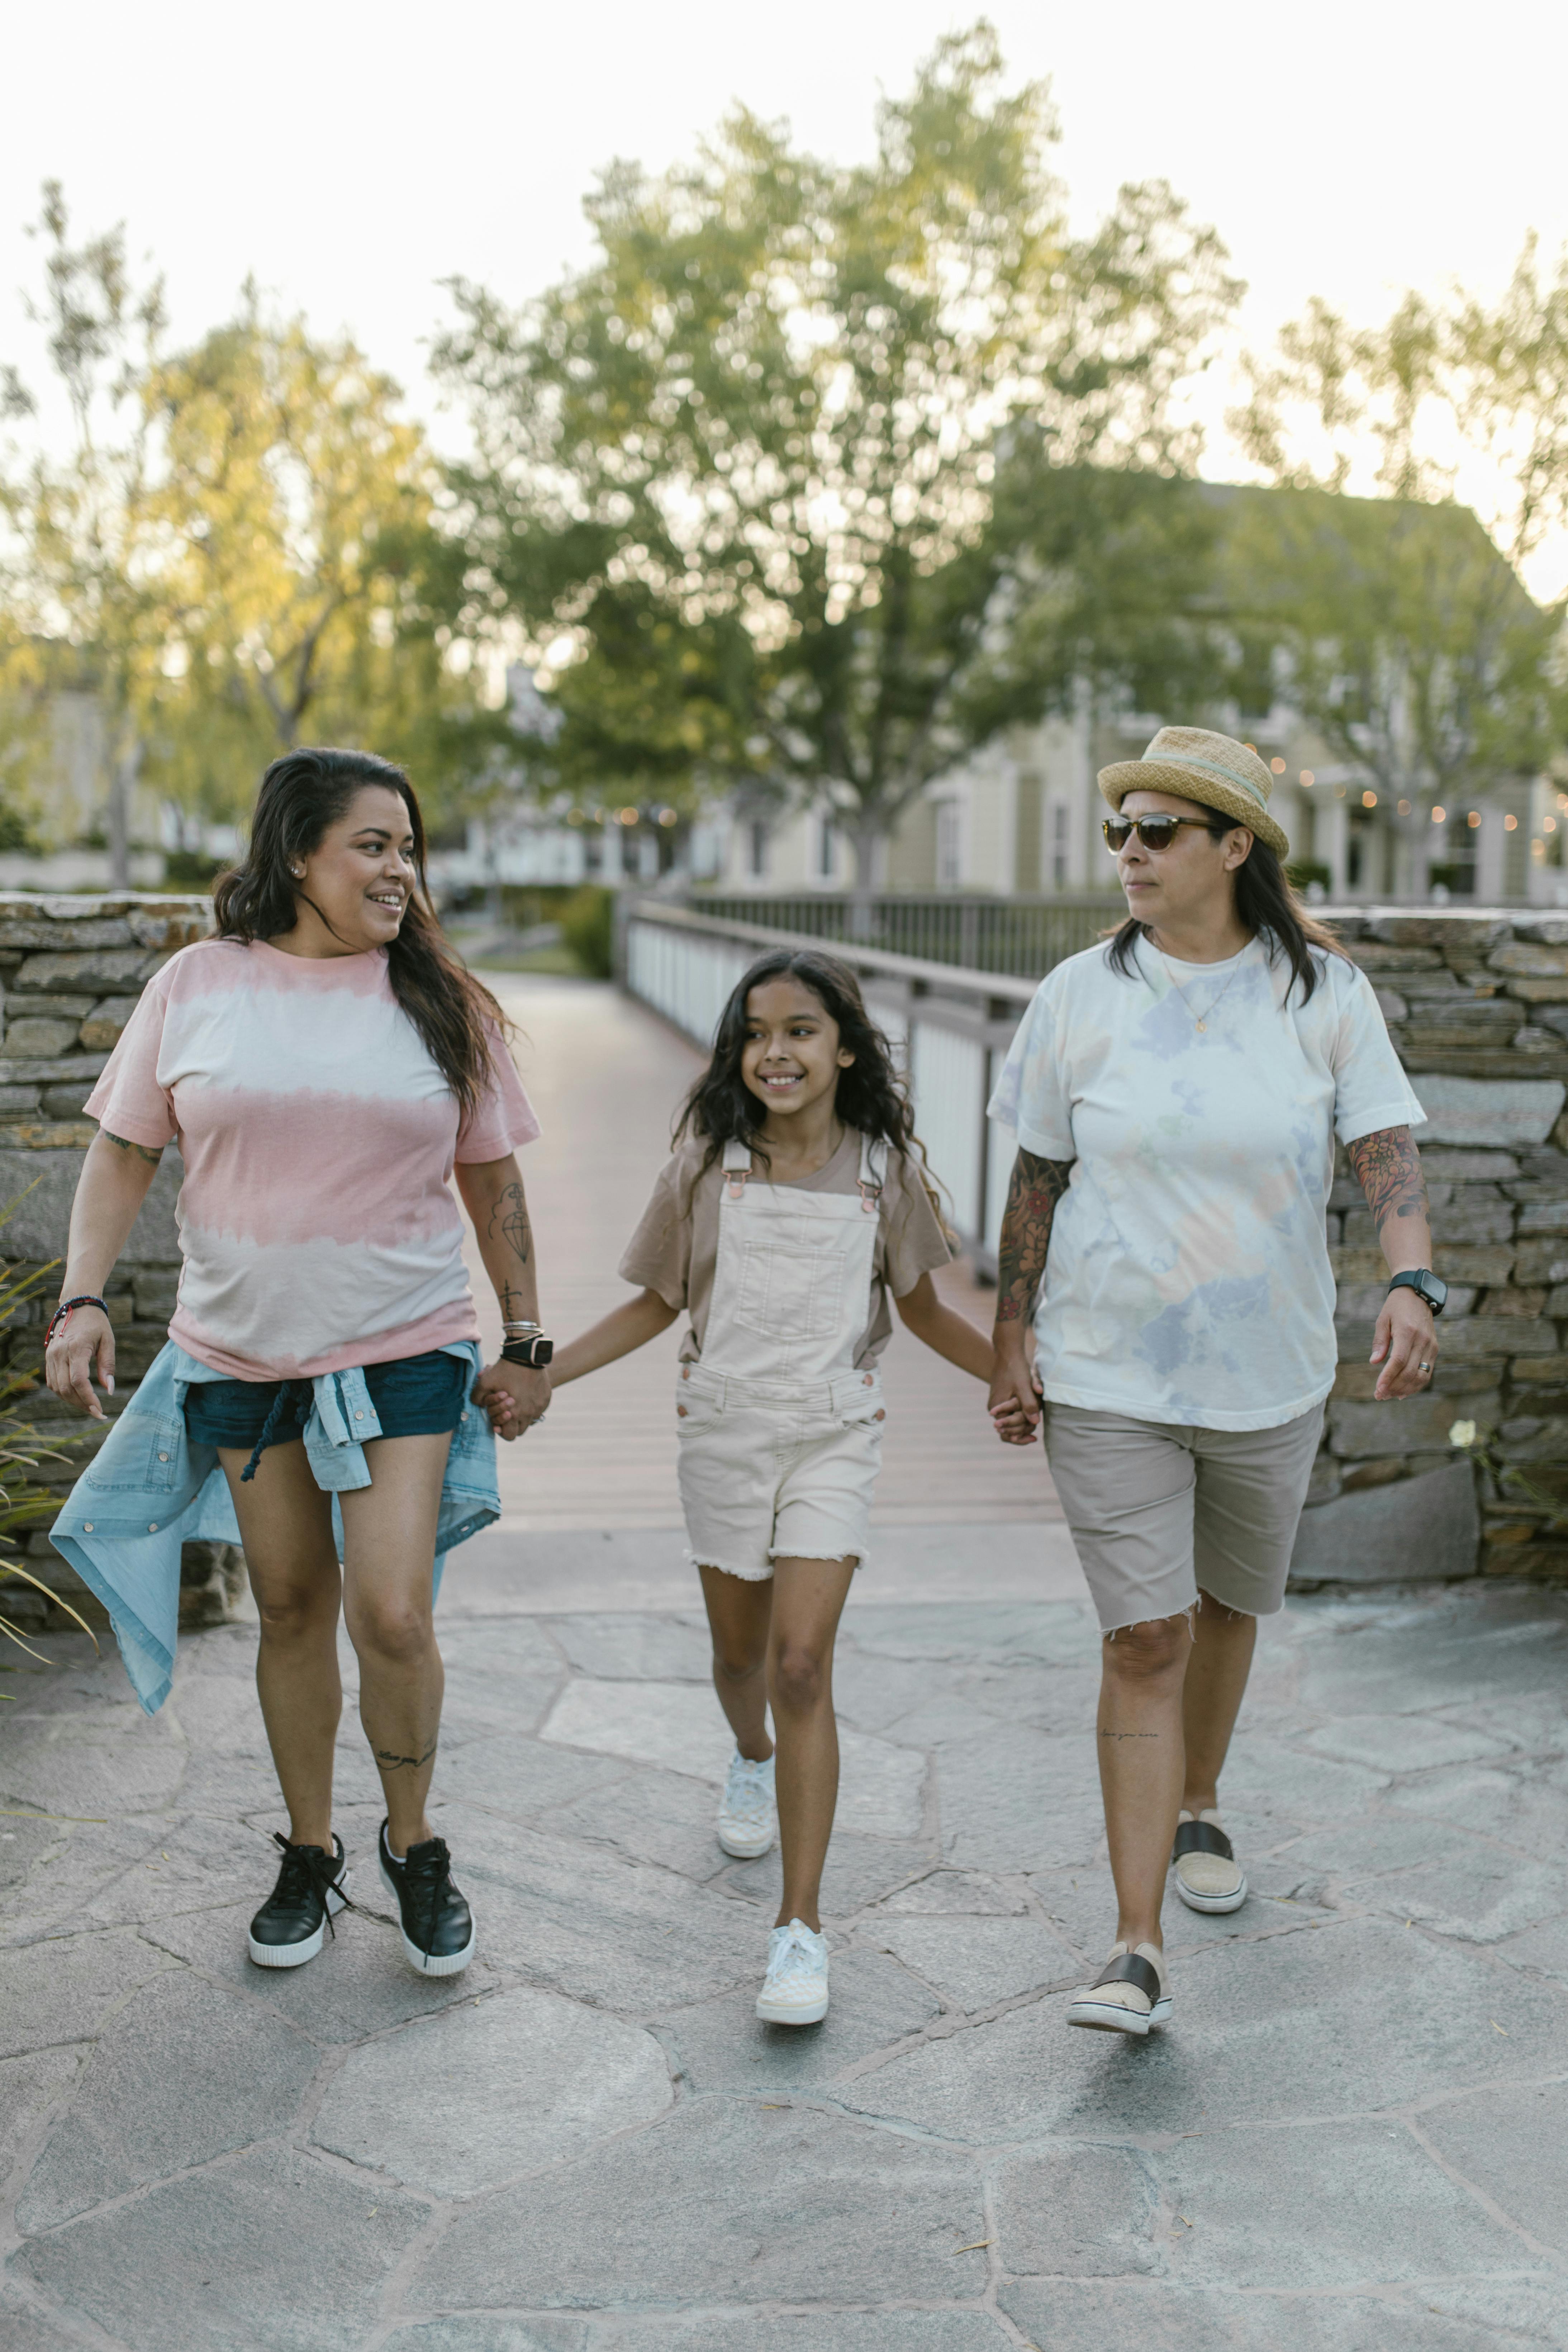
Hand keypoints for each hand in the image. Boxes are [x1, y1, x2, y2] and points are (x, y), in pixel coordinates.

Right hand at [45, 1304, 114, 1419]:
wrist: (76, 1306)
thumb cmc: (96, 1323)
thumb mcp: (108, 1341)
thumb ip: (108, 1366)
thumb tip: (109, 1390)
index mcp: (76, 1348)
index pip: (78, 1380)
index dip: (88, 1398)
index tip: (100, 1409)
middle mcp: (59, 1353)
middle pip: (66, 1388)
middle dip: (82, 1404)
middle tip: (98, 1412)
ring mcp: (51, 1356)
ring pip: (57, 1388)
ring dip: (73, 1401)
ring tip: (90, 1406)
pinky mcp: (48, 1358)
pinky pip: (52, 1382)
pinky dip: (64, 1393)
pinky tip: (78, 1396)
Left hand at [471, 1360, 550, 1441]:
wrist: (527, 1356)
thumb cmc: (505, 1370)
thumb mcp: (485, 1382)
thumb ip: (477, 1397)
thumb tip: (478, 1404)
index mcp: (514, 1414)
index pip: (509, 1436)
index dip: (501, 1431)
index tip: (497, 1422)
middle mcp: (529, 1414)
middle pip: (520, 1431)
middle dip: (511, 1426)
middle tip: (505, 1414)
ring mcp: (539, 1407)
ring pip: (530, 1420)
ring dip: (522, 1416)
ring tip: (515, 1404)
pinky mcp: (546, 1398)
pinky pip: (538, 1409)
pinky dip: (531, 1406)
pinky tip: (525, 1394)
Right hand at [988, 1333, 1042, 1446]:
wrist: (1008, 1353)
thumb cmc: (1015, 1369)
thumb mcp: (1024, 1386)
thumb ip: (1029, 1405)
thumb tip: (1036, 1423)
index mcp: (997, 1408)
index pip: (1007, 1432)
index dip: (1020, 1437)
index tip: (1034, 1438)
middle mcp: (994, 1409)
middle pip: (1008, 1430)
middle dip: (1022, 1431)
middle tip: (1035, 1436)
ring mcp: (998, 1404)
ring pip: (1011, 1421)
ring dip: (1022, 1424)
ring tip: (1034, 1427)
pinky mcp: (1002, 1399)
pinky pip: (1011, 1413)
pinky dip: (1020, 1417)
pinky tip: (1030, 1417)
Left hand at [1370, 1288, 1437, 1401]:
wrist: (1418, 1295)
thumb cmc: (1396, 1307)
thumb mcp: (1382, 1320)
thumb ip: (1379, 1342)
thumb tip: (1374, 1362)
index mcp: (1407, 1332)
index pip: (1398, 1361)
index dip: (1388, 1377)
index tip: (1377, 1389)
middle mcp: (1422, 1341)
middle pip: (1410, 1372)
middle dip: (1394, 1387)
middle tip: (1380, 1396)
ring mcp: (1431, 1346)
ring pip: (1421, 1376)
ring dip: (1405, 1389)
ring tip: (1390, 1395)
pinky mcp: (1435, 1350)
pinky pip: (1427, 1372)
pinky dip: (1416, 1385)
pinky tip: (1403, 1391)